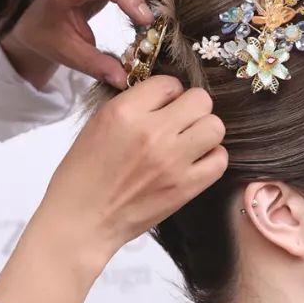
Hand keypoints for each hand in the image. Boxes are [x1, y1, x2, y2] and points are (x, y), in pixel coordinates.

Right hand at [0, 76, 226, 302]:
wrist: (85, 219)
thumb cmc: (84, 173)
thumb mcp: (98, 124)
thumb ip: (132, 107)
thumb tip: (161, 98)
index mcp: (126, 112)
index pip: (168, 83)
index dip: (169, 92)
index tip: (163, 105)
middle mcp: (153, 132)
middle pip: (201, 100)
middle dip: (193, 107)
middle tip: (183, 121)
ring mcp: (173, 161)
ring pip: (215, 127)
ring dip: (207, 131)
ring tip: (192, 141)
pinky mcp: (187, 187)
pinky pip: (219, 161)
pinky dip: (213, 158)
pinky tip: (197, 161)